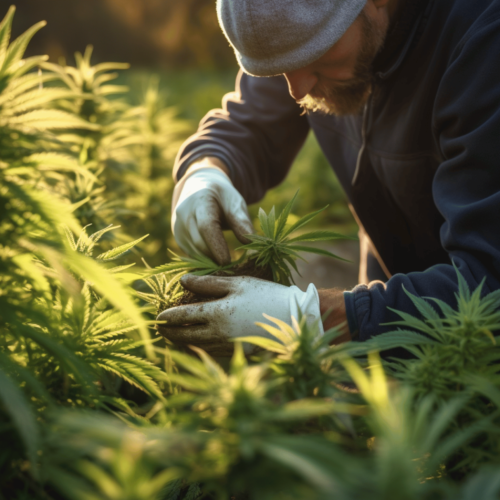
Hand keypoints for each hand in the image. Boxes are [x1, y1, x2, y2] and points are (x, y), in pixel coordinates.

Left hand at [157, 275, 323, 355]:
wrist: (293, 318)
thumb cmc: (266, 295)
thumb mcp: (237, 283)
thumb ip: (208, 283)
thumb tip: (183, 280)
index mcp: (217, 313)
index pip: (183, 316)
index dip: (167, 317)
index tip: (157, 316)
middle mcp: (219, 333)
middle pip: (185, 336)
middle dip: (169, 333)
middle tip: (159, 329)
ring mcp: (228, 346)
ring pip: (196, 346)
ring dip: (181, 342)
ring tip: (172, 336)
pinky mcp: (237, 354)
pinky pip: (211, 352)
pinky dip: (198, 347)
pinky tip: (196, 343)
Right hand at [171, 158, 253, 265]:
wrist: (199, 189)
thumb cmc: (222, 197)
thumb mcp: (235, 203)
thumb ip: (242, 222)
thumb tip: (250, 244)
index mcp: (200, 202)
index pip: (206, 227)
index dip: (217, 245)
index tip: (228, 261)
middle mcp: (184, 215)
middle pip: (199, 243)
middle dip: (215, 257)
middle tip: (234, 269)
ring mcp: (178, 228)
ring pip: (195, 252)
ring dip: (211, 261)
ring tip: (228, 267)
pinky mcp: (179, 239)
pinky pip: (192, 255)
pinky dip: (205, 260)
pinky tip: (218, 262)